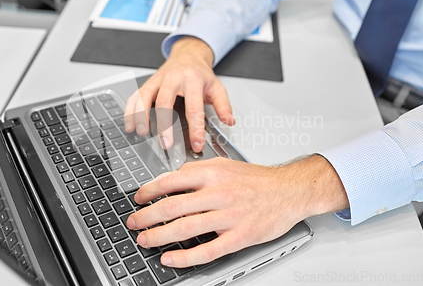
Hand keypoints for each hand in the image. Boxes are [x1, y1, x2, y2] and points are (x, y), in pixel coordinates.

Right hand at [123, 36, 234, 152]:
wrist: (188, 55)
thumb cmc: (200, 74)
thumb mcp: (216, 87)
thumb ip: (223, 105)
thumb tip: (229, 121)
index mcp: (193, 80)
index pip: (194, 108)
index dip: (195, 128)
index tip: (196, 144)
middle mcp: (173, 78)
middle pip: (165, 101)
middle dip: (164, 124)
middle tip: (165, 143)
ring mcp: (158, 79)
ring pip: (145, 96)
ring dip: (141, 115)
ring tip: (142, 132)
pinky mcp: (148, 82)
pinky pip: (136, 95)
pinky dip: (131, 110)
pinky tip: (130, 124)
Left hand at [126, 155, 348, 267]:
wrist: (289, 190)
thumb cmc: (257, 179)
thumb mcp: (224, 165)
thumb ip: (197, 171)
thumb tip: (169, 180)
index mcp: (213, 173)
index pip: (171, 181)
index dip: (149, 191)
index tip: (138, 198)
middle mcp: (219, 193)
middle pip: (173, 206)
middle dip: (147, 216)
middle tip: (133, 222)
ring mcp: (229, 216)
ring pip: (185, 228)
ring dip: (159, 236)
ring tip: (144, 240)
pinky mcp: (240, 236)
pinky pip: (207, 250)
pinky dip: (185, 257)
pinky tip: (171, 258)